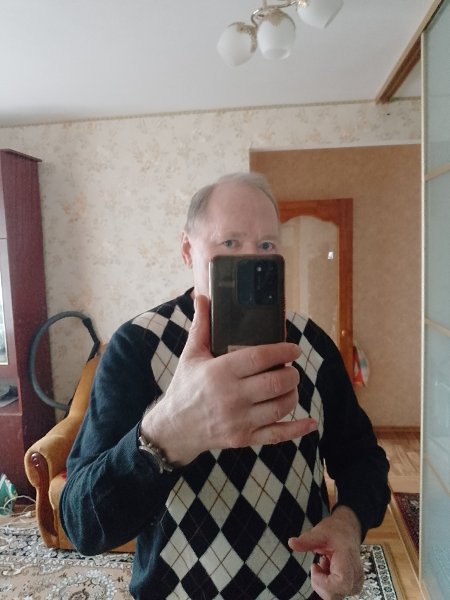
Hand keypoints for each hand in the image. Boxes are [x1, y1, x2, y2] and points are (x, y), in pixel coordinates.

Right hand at [141, 294, 317, 464]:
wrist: (175, 428)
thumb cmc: (185, 387)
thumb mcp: (191, 355)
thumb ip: (201, 326)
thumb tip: (202, 297)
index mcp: (220, 372)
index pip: (260, 358)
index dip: (282, 350)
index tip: (293, 348)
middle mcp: (231, 397)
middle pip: (275, 383)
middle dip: (291, 373)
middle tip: (290, 368)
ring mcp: (239, 420)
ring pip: (280, 406)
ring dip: (292, 393)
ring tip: (289, 385)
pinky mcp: (244, 438)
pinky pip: (277, 435)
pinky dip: (297, 429)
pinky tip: (311, 422)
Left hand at [288, 506, 363, 599]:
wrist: (348, 528)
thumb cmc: (336, 530)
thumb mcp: (319, 532)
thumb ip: (306, 541)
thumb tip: (291, 543)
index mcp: (347, 560)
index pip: (341, 583)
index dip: (324, 582)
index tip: (314, 567)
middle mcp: (355, 574)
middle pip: (336, 595)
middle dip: (320, 584)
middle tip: (317, 566)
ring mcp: (355, 580)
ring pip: (336, 596)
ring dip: (325, 583)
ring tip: (324, 564)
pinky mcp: (352, 583)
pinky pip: (339, 593)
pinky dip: (329, 584)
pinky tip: (327, 569)